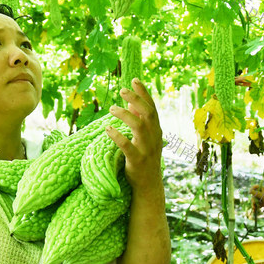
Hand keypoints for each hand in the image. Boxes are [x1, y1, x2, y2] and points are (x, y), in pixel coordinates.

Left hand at [107, 79, 163, 195]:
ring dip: (125, 115)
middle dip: (136, 99)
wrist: (148, 184)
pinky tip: (107, 128)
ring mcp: (147, 149)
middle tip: (122, 90)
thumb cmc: (144, 157)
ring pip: (139, 127)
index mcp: (155, 130)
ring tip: (111, 108)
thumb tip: (130, 102)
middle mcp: (154, 137)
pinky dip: (117, 136)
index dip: (144, 93)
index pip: (152, 107)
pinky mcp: (137, 161)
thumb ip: (139, 120)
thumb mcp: (144, 137)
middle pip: (148, 114)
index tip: (134, 79)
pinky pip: (127, 146)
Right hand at [251, 185, 263, 209]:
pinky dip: (256, 207)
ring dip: (254, 204)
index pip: (255, 187)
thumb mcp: (261, 195)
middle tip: (254, 203)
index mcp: (262, 189)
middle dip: (253, 200)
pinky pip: (257, 204)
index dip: (252, 189)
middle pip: (254, 195)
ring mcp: (262, 198)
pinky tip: (255, 210)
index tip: (250, 192)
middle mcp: (261, 193)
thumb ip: (255, 193)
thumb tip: (249, 191)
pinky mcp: (262, 203)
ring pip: (255, 200)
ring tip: (254, 208)